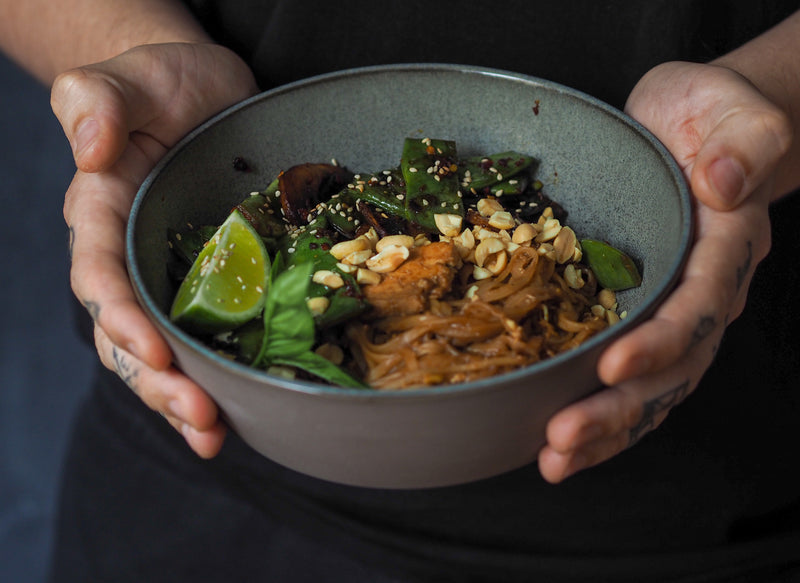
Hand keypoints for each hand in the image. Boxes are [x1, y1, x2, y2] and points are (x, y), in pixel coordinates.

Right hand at [53, 42, 258, 456]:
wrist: (203, 92)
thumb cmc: (160, 83)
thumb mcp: (126, 80)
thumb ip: (96, 103)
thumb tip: (91, 148)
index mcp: (102, 216)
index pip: (101, 278)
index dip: (121, 319)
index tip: (154, 350)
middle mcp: (132, 258)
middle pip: (130, 334)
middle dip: (158, 381)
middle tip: (198, 417)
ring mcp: (173, 276)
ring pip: (165, 351)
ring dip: (185, 398)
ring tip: (214, 435)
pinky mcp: (217, 283)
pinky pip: (210, 337)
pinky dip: (219, 379)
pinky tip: (237, 415)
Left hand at [538, 61, 792, 482]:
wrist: (690, 130)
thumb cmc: (704, 113)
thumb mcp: (725, 106)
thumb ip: (741, 139)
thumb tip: (724, 183)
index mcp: (725, 247)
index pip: (698, 305)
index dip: (660, 342)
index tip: (611, 366)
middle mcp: (704, 292)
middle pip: (672, 369)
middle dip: (618, 409)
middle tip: (562, 439)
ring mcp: (673, 313)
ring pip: (650, 389)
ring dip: (604, 430)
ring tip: (554, 460)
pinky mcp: (641, 318)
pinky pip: (627, 378)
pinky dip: (598, 413)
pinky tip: (558, 443)